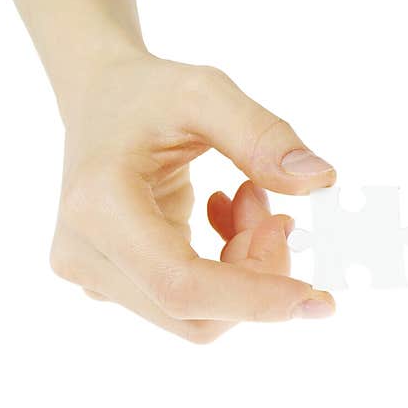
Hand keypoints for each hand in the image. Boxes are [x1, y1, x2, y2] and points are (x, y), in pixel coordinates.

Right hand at [48, 54, 335, 341]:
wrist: (99, 99)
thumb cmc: (145, 93)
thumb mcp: (206, 92)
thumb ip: (263, 135)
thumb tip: (319, 180)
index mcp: (100, 208)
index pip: (182, 286)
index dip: (254, 300)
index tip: (316, 297)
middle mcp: (87, 255)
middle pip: (197, 314)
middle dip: (258, 274)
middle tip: (277, 214)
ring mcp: (97, 277)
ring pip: (201, 315)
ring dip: (247, 267)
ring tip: (250, 199)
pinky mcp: (118, 285)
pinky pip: (194, 303)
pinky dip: (231, 268)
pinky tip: (230, 216)